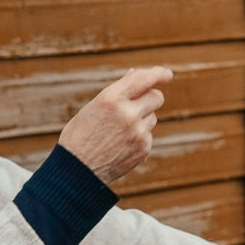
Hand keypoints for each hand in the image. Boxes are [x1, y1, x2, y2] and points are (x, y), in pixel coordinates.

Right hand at [57, 67, 170, 183]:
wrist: (76, 171)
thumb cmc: (80, 135)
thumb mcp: (94, 107)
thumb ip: (117, 92)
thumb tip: (136, 74)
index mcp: (111, 98)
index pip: (143, 78)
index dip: (159, 73)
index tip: (167, 74)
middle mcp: (127, 113)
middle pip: (156, 96)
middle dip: (151, 97)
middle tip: (140, 103)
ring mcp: (138, 132)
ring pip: (152, 116)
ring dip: (142, 119)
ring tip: (118, 131)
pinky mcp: (143, 148)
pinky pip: (148, 135)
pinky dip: (139, 137)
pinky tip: (120, 145)